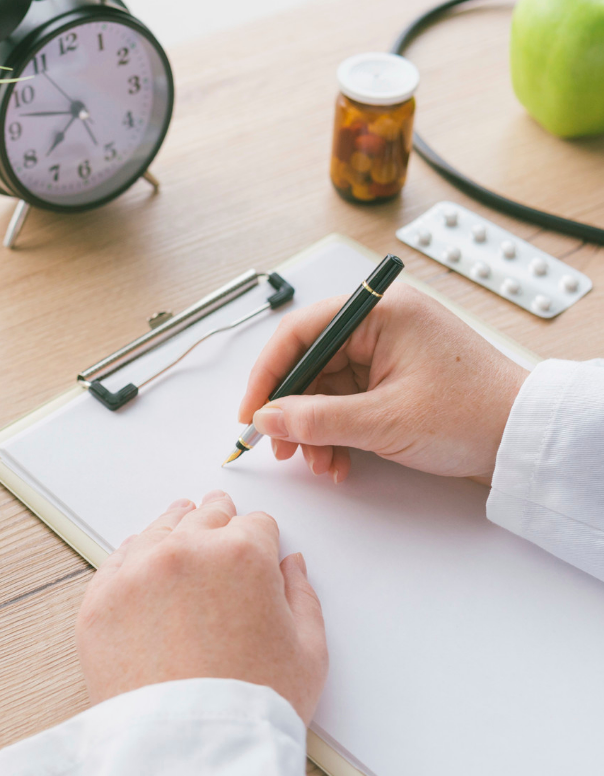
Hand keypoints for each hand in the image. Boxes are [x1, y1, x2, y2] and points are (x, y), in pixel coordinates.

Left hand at [75, 491, 327, 722]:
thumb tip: (290, 564)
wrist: (189, 753)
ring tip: (182, 530)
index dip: (261, 537)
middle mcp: (186, 551)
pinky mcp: (100, 600)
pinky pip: (117, 560)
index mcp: (242, 555)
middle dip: (219, 521)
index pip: (255, 523)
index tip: (257, 545)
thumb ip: (302, 596)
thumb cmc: (253, 708)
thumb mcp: (309, 653)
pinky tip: (144, 562)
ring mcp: (137, 572)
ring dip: (175, 528)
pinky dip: (134, 558)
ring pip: (159, 529)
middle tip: (219, 522)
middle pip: (206, 516)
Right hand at [238, 284, 528, 484]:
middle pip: (310, 363)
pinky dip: (336, 432)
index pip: (300, 332)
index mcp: (380, 313)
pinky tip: (338, 460)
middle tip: (279, 446)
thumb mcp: (383, 422)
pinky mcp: (393, 378)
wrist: (523, 441)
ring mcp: (387, 352)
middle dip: (292, 410)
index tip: (251, 411)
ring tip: (318, 462)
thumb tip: (267, 418)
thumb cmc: (473, 415)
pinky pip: (347, 401)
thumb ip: (316, 419)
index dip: (268, 374)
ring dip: (314, 429)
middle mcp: (381, 325)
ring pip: (325, 388)